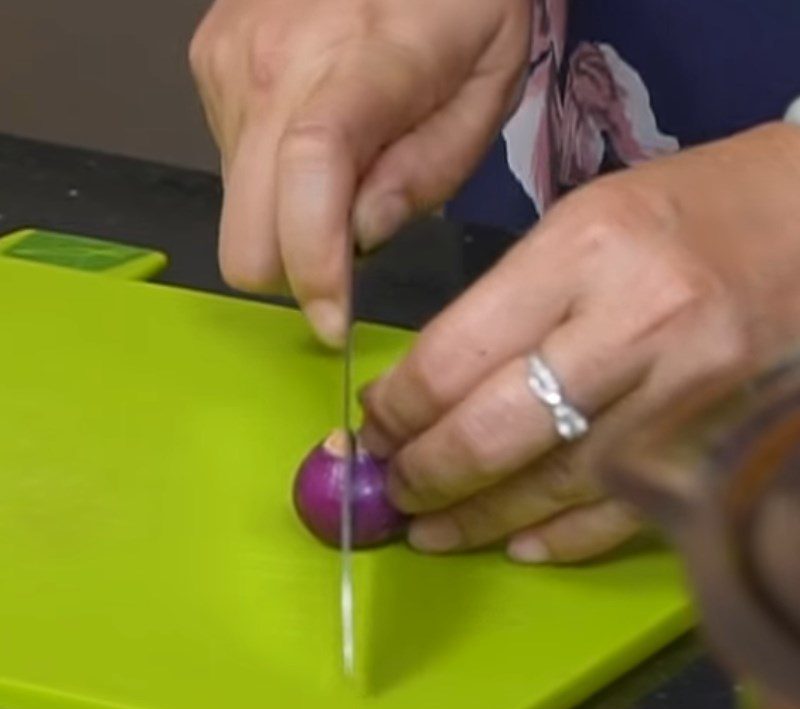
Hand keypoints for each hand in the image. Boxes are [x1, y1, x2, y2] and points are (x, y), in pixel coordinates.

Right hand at [189, 0, 529, 345]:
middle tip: (346, 250)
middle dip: (295, 267)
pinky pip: (230, 168)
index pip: (310, 180)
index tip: (335, 323)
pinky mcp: (209, 62)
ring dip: (286, 218)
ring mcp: (228, 61)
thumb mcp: (482, 93)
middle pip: (245, 231)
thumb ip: (425, 172)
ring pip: (236, 209)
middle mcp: (272, 64)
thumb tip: (359, 236)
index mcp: (359, 63)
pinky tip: (312, 137)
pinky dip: (271, 180)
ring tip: (343, 165)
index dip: (315, 269)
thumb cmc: (458, 4)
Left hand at [360, 123, 799, 562]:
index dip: (398, 407)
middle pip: (495, 432)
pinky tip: (518, 544)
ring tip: (431, 530)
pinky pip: (626, 513)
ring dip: (480, 518)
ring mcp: (688, 397)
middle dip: (425, 473)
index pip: (455, 356)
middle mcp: (636, 327)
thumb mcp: (585, 225)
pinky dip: (564, 537)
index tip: (373, 428)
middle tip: (390, 489)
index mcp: (585, 251)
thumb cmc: (693, 211)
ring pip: (554, 484)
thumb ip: (509, 305)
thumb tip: (431, 387)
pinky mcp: (723, 448)